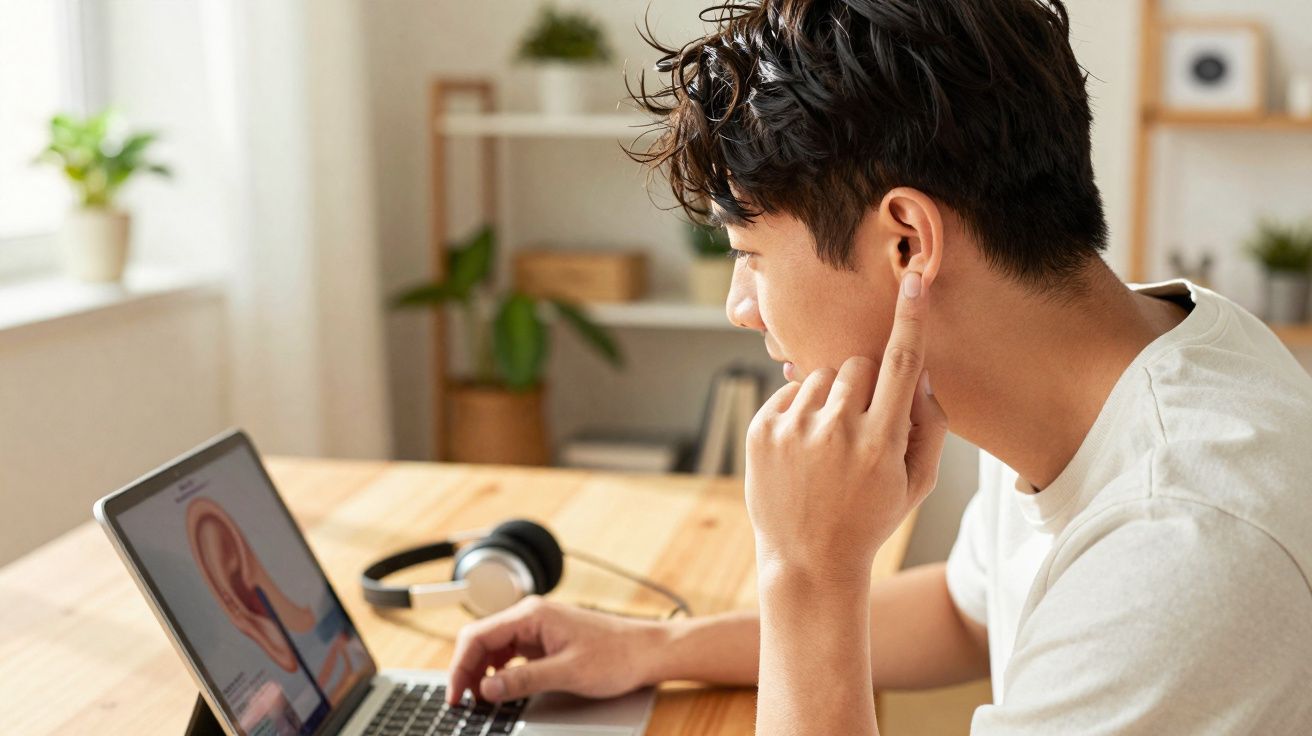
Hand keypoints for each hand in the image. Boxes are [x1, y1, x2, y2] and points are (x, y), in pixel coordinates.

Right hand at [445, 596, 666, 704]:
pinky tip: (501, 689)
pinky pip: (511, 653)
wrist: (647, 651)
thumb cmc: (617, 655)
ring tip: (479, 699)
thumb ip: (523, 681)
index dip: (460, 667)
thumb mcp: (567, 673)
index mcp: (532, 615)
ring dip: (482, 671)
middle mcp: (531, 616)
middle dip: (467, 670)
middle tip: (462, 701)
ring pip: (494, 647)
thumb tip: (487, 689)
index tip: (455, 695)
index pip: (478, 636)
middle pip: (481, 640)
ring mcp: (538, 627)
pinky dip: (500, 671)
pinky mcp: (545, 640)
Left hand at [745, 270, 946, 582]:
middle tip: (862, 426)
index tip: (915, 278)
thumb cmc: (871, 518)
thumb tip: (920, 370)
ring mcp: (793, 430)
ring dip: (830, 399)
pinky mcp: (760, 431)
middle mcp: (836, 431)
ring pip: (821, 376)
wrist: (808, 561)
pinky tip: (803, 451)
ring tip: (828, 446)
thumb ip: (930, 425)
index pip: (902, 364)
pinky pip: (788, 393)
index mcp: (882, 442)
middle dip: (865, 385)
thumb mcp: (917, 483)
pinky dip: (799, 412)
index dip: (911, 318)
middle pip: (858, 365)